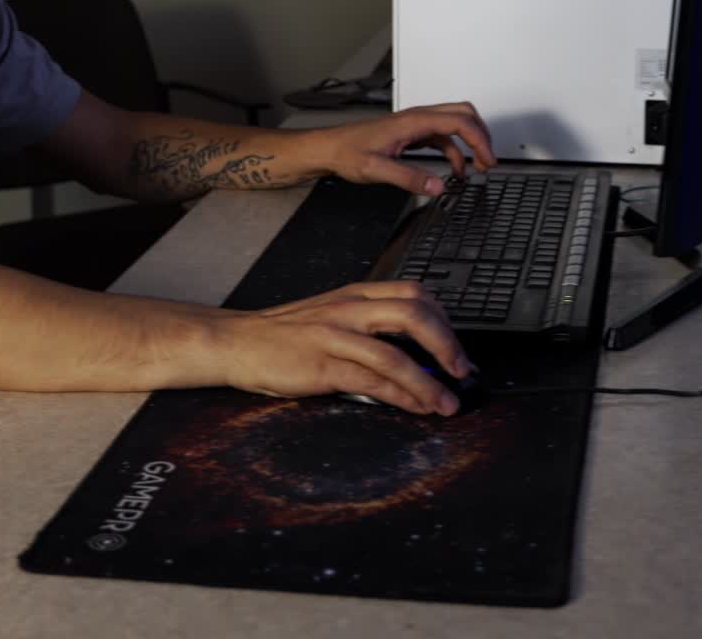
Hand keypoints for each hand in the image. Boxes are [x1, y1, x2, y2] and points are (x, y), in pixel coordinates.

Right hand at [214, 281, 471, 414]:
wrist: (238, 342)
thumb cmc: (287, 334)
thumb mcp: (333, 316)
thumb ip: (370, 326)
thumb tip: (415, 353)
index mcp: (356, 293)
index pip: (415, 293)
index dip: (445, 319)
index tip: (458, 347)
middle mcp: (350, 307)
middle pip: (414, 314)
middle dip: (447, 344)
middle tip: (463, 371)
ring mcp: (336, 334)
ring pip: (396, 353)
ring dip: (429, 382)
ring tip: (448, 403)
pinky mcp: (322, 365)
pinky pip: (371, 380)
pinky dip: (402, 396)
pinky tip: (416, 407)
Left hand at [317, 101, 495, 196]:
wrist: (330, 148)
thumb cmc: (347, 152)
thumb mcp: (376, 169)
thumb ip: (408, 178)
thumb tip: (437, 187)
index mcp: (413, 121)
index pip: (459, 121)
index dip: (479, 139)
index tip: (488, 160)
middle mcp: (418, 118)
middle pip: (463, 114)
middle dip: (481, 135)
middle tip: (489, 160)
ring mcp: (416, 125)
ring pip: (455, 124)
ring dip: (471, 142)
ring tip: (480, 166)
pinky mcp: (412, 134)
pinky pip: (443, 137)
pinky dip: (456, 151)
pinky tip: (456, 169)